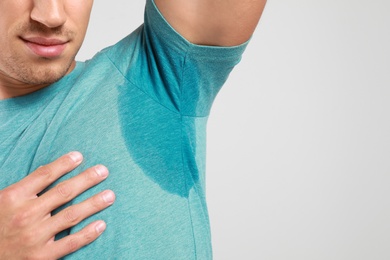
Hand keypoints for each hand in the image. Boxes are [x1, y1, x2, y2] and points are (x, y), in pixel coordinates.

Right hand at [0, 152, 114, 259]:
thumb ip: (23, 188)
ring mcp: (34, 237)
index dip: (64, 164)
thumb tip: (49, 170)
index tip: (80, 156)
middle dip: (86, 179)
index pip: (44, 175)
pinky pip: (70, 242)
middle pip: (63, 192)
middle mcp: (25, 215)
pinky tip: (102, 224)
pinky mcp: (41, 256)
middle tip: (103, 171)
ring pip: (71, 215)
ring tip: (110, 195)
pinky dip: (88, 234)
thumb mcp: (2, 202)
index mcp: (13, 198)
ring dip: (93, 204)